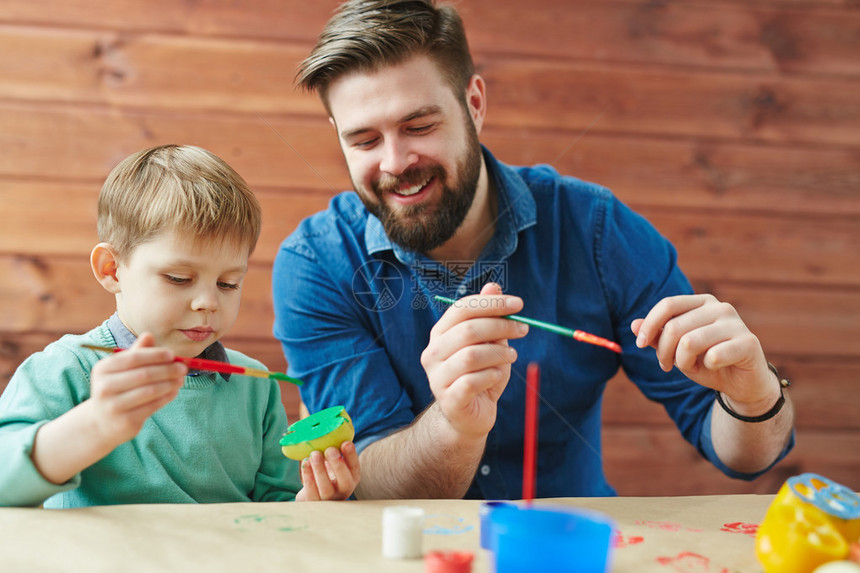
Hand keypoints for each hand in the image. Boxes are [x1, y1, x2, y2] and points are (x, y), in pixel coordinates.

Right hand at [88, 333, 186, 446]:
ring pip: (150, 391)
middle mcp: (104, 387)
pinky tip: (174, 391)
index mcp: (103, 369)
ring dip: (170, 383)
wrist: (102, 422)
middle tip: (183, 368)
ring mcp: (114, 406)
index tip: (172, 355)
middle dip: (168, 370)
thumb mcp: (121, 369)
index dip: (156, 355)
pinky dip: (167, 397)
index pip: (134, 358)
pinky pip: (153, 406)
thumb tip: (149, 334)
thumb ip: (136, 353)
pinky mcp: (125, 421)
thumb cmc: (117, 388)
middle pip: (144, 374)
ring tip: (181, 379)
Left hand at [295, 441, 360, 500]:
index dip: (351, 455)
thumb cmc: (325, 471)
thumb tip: (327, 419)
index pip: (354, 467)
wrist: (312, 494)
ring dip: (320, 470)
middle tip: (329, 449)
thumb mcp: (333, 461)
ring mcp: (329, 499)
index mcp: (351, 477)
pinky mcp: (314, 502)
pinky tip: (305, 462)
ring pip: (326, 488)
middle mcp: (343, 490)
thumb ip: (334, 446)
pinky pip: (311, 491)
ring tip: (314, 454)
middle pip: (345, 481)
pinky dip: (308, 476)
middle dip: (337, 464)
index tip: (345, 443)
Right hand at [420, 283, 527, 438]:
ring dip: (499, 353)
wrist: (470, 415)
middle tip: (524, 329)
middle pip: (468, 331)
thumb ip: (489, 316)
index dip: (491, 304)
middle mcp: (433, 353)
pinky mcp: (449, 399)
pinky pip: (473, 381)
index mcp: (440, 333)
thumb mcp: (489, 342)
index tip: (519, 305)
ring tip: (512, 357)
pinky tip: (497, 377)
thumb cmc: (480, 374)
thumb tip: (493, 286)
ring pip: (471, 356)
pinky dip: (492, 376)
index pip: (462, 309)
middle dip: (501, 327)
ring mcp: (438, 377)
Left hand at [631, 294, 777, 411]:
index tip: (640, 344)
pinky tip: (714, 368)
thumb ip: (656, 336)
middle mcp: (720, 307)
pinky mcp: (748, 342)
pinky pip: (713, 356)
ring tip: (691, 367)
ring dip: (683, 362)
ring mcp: (736, 323)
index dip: (649, 324)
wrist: (741, 384)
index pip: (668, 304)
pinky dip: (706, 367)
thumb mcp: (676, 350)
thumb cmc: (706, 362)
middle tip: (666, 366)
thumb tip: (633, 325)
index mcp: (702, 302)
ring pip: (689, 342)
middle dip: (663, 351)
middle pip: (674, 326)